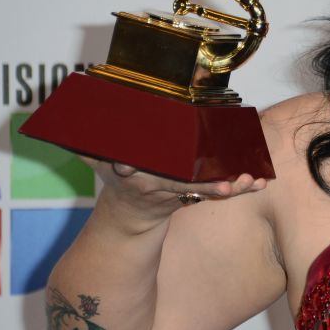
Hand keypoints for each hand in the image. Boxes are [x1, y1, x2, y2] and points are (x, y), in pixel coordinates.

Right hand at [82, 157, 267, 230]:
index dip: (144, 168)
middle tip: (228, 183)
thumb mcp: (98, 159)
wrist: (128, 218)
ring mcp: (174, 191)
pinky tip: (259, 182)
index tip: (141, 170)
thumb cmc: (117, 176)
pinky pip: (216, 191)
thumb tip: (70, 110)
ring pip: (204, 190)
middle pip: (182, 182)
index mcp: (129, 169)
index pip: (139, 167)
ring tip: (250, 181)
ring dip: (229, 185)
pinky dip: (239, 187)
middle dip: (206, 183)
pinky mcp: (190, 196)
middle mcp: (153, 182)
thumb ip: (88, 140)